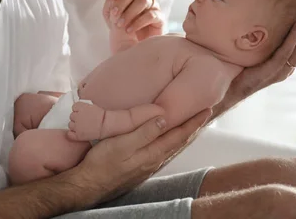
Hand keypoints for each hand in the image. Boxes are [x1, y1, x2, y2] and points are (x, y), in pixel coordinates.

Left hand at [68, 102, 104, 140]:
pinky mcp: (77, 135)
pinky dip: (72, 134)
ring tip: (82, 127)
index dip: (78, 110)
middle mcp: (76, 116)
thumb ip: (83, 107)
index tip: (83, 113)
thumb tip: (78, 110)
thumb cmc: (101, 115)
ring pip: (70, 125)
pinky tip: (78, 133)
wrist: (106, 125)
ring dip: (74, 126)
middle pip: (71, 116)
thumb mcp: (91, 106)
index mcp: (80, 107)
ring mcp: (76, 126)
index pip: (74, 107)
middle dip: (76, 118)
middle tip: (84, 121)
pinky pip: (69, 134)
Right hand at [73, 108, 212, 203]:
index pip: (179, 135)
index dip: (193, 122)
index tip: (206, 110)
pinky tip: (169, 139)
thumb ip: (143, 132)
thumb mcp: (121, 144)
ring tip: (192, 125)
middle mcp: (154, 161)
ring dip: (184, 135)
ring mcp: (148, 165)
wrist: (89, 185)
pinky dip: (172, 142)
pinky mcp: (140, 167)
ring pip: (172, 147)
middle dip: (193, 128)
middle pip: (180, 142)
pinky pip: (163, 151)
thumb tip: (164, 119)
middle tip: (205, 114)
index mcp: (152, 153)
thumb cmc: (102, 163)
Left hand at [103, 0, 164, 40]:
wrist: (134, 45)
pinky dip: (138, 22)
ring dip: (129, 13)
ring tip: (121, 25)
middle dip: (121, 2)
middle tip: (114, 16)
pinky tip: (129, 30)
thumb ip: (109, 6)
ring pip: (143, 0)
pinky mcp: (160, 18)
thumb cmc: (121, 28)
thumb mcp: (110, 17)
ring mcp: (152, 5)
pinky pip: (151, 15)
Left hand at [211, 3, 295, 118]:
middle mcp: (288, 68)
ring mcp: (282, 70)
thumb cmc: (239, 71)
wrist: (229, 90)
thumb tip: (259, 19)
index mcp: (286, 64)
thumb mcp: (255, 54)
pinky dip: (295, 36)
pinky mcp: (273, 70)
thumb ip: (262, 43)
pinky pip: (287, 51)